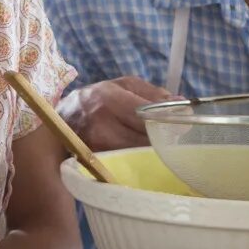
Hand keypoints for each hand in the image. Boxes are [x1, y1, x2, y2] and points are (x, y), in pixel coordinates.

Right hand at [56, 76, 176, 150]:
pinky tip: (147, 154)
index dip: (170, 119)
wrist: (62, 120)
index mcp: (108, 98)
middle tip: (179, 135)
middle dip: (166, 136)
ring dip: (155, 150)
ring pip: (139, 153)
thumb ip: (153, 93)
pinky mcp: (97, 162)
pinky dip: (142, 159)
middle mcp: (101, 124)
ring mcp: (98, 146)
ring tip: (164, 144)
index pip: (148, 113)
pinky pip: (128, 163)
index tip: (186, 120)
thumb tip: (181, 103)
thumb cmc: (96, 99)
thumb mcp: (122, 85)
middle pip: (145, 136)